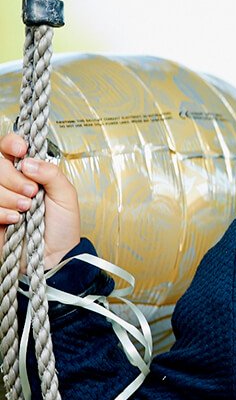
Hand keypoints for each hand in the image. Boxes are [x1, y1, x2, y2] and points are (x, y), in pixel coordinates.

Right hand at [0, 132, 80, 268]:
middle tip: (32, 193)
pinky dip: (2, 212)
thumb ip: (52, 173)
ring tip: (26, 209)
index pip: (9, 147)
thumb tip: (29, 161)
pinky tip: (14, 219)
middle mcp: (9, 182)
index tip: (22, 150)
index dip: (12, 144)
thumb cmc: (62, 226)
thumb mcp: (66, 196)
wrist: (54, 255)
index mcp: (28, 172)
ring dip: (10, 197)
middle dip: (14, 177)